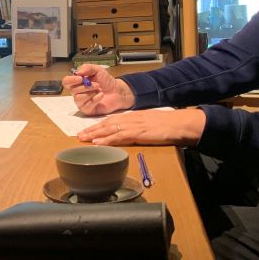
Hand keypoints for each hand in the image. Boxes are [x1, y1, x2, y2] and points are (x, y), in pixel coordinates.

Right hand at [62, 63, 134, 115]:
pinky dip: (94, 99)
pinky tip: (101, 95)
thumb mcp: (97, 70)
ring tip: (99, 90)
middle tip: (97, 84)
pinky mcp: (88, 110)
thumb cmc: (106, 81)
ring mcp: (82, 102)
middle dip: (86, 86)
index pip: (66, 82)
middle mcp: (77, 93)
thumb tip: (77, 73)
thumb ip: (87, 68)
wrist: (117, 91)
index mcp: (77, 83)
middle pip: (73, 90)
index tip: (81, 78)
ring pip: (79, 98)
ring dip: (90, 92)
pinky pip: (86, 106)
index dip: (71, 80)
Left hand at [77, 108, 206, 146]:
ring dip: (95, 135)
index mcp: (132, 116)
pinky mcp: (138, 133)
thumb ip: (137, 127)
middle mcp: (130, 118)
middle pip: (106, 123)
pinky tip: (99, 143)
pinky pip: (119, 136)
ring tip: (83, 139)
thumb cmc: (167, 125)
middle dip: (92, 130)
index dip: (98, 125)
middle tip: (79, 135)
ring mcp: (133, 125)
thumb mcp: (148, 123)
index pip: (111, 120)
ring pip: (109, 129)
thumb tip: (128, 134)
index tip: (88, 130)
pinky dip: (107, 140)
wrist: (179, 123)